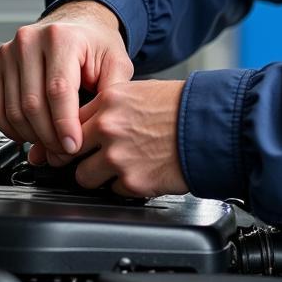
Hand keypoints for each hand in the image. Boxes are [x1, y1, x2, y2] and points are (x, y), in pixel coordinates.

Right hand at [0, 0, 132, 163]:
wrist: (76, 25)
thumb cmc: (95, 44)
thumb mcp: (116, 62)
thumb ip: (110, 93)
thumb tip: (95, 128)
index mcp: (62, 37)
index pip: (58, 90)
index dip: (65, 124)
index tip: (73, 145)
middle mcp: (29, 41)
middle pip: (32, 104)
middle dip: (49, 136)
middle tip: (64, 151)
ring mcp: (9, 52)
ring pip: (12, 110)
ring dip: (31, 136)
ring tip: (51, 144)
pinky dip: (11, 129)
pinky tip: (30, 133)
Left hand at [70, 79, 188, 197]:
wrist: (212, 127)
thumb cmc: (185, 107)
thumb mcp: (144, 91)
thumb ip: (116, 106)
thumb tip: (99, 119)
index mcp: (110, 101)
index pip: (70, 120)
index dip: (74, 133)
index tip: (76, 141)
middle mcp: (108, 128)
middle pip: (69, 150)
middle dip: (78, 156)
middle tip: (90, 157)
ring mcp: (117, 157)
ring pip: (84, 176)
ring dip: (98, 176)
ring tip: (119, 168)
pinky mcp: (132, 182)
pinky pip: (113, 190)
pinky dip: (125, 186)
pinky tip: (142, 172)